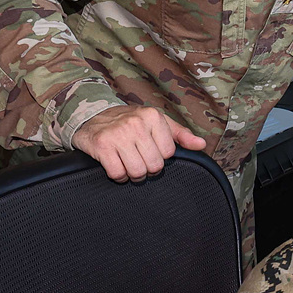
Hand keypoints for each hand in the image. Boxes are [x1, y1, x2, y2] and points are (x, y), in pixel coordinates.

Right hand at [72, 105, 206, 181]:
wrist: (91, 116)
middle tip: (139, 161)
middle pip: (154, 165)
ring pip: (137, 171)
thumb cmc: (128, 122)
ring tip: (129, 165)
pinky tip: (116, 166)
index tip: (150, 151)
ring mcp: (117, 135)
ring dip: (133, 175)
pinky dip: (118, 176)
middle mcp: (136, 124)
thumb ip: (180, 134)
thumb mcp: (156, 122)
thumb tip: (201, 145)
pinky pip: (117, 173)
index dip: (160, 157)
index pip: (168, 153)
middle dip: (147, 169)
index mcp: (153, 116)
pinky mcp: (101, 146)